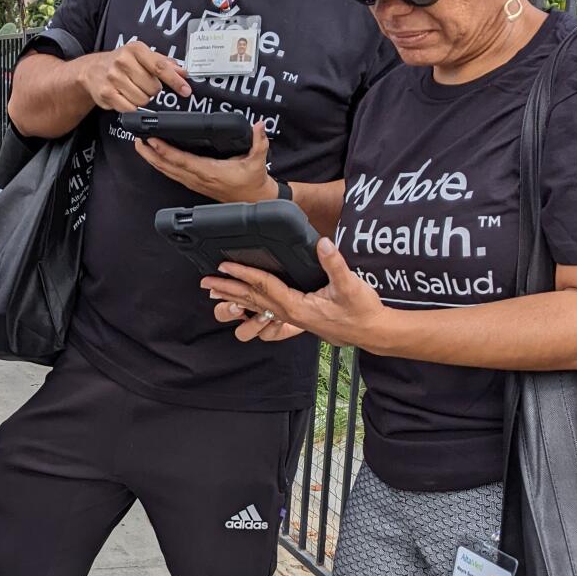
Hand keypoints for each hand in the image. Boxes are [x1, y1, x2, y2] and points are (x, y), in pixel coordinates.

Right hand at [78, 40, 191, 111]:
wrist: (91, 70)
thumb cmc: (122, 63)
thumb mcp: (142, 56)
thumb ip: (164, 63)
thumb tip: (183, 72)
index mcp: (135, 49)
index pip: (160, 67)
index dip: (175, 81)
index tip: (185, 90)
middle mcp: (123, 61)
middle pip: (153, 88)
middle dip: (152, 90)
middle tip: (143, 85)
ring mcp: (113, 77)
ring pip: (142, 100)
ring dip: (142, 99)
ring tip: (133, 90)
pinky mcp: (106, 93)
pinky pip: (129, 108)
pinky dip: (131, 107)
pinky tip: (125, 98)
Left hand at [135, 121, 275, 202]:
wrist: (253, 199)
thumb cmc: (252, 182)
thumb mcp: (258, 161)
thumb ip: (259, 142)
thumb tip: (258, 126)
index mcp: (210, 172)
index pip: (183, 161)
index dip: (166, 151)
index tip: (153, 140)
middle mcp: (199, 179)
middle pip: (168, 167)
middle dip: (150, 154)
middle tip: (137, 140)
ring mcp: (194, 183)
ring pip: (167, 172)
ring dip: (152, 160)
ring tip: (140, 146)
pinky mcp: (194, 184)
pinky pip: (172, 174)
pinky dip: (160, 165)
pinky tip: (153, 158)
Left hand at [203, 238, 396, 350]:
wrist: (371, 332)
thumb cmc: (361, 311)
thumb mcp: (350, 285)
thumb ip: (334, 264)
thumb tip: (322, 243)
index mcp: (297, 307)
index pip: (264, 286)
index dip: (244, 273)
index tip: (225, 264)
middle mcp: (289, 314)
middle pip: (252, 299)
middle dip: (228, 289)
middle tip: (206, 282)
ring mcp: (291, 317)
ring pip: (256, 306)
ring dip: (235, 297)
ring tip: (215, 292)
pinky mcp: (295, 317)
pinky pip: (265, 309)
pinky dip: (250, 302)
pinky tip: (242, 300)